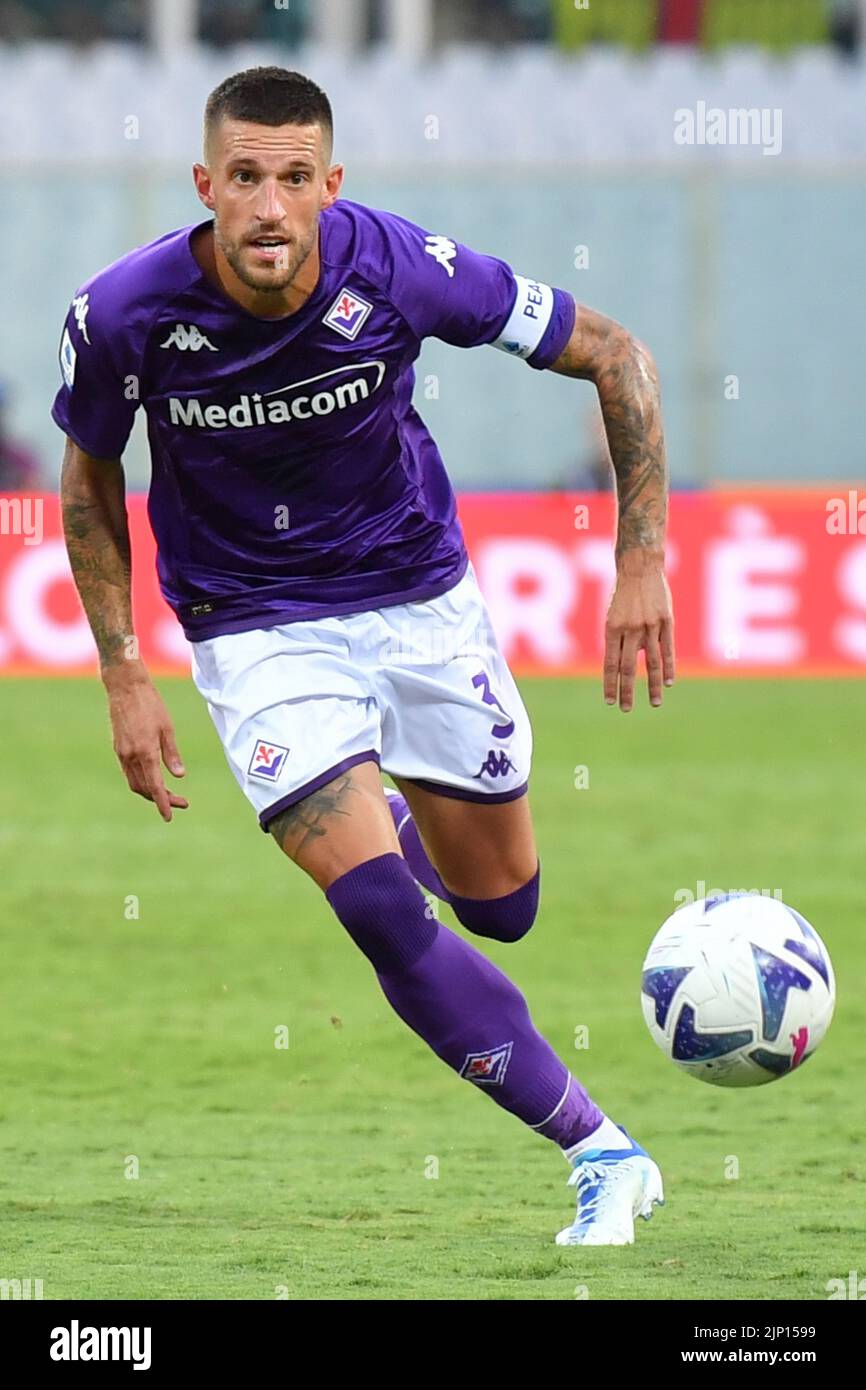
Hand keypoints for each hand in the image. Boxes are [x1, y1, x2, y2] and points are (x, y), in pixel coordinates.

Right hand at [104, 665, 188, 820]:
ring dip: (150, 792)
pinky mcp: (118, 748)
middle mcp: (130, 756)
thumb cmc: (150, 704)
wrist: (124, 686)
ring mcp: (121, 753)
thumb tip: (179, 776)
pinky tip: (153, 779)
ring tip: (169, 793)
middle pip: (144, 789)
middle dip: (161, 799)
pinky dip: (141, 781)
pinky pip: (128, 773)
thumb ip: (172, 754)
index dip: (163, 803)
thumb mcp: (167, 728)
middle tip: (181, 802)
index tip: (170, 816)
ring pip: (135, 783)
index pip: (155, 786)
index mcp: (145, 752)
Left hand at [604, 555, 674, 711]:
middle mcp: (630, 629)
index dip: (609, 684)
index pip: (609, 663)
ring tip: (655, 703)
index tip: (609, 701)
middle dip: (627, 691)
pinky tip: (669, 682)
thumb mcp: (612, 615)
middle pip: (628, 667)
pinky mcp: (666, 621)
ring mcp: (650, 625)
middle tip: (626, 709)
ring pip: (652, 662)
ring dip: (653, 685)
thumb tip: (620, 666)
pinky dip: (669, 667)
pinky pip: (668, 649)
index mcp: (612, 628)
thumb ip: (617, 640)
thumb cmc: (623, 594)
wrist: (640, 567)